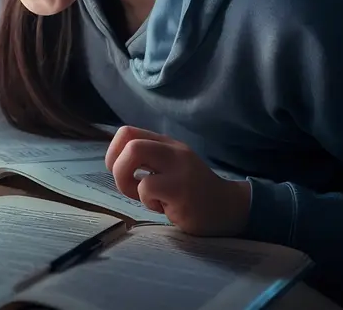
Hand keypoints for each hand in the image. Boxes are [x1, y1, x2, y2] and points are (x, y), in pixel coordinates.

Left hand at [105, 126, 250, 236]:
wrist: (229, 209)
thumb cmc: (192, 192)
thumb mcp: (170, 168)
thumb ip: (147, 161)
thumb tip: (114, 163)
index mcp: (166, 144)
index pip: (127, 132)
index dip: (113, 152)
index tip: (119, 172)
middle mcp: (173, 151)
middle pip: (129, 141)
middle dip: (116, 166)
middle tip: (128, 185)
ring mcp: (178, 168)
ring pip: (133, 154)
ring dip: (127, 183)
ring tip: (146, 197)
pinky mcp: (181, 190)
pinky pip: (147, 187)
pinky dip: (146, 201)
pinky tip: (163, 208)